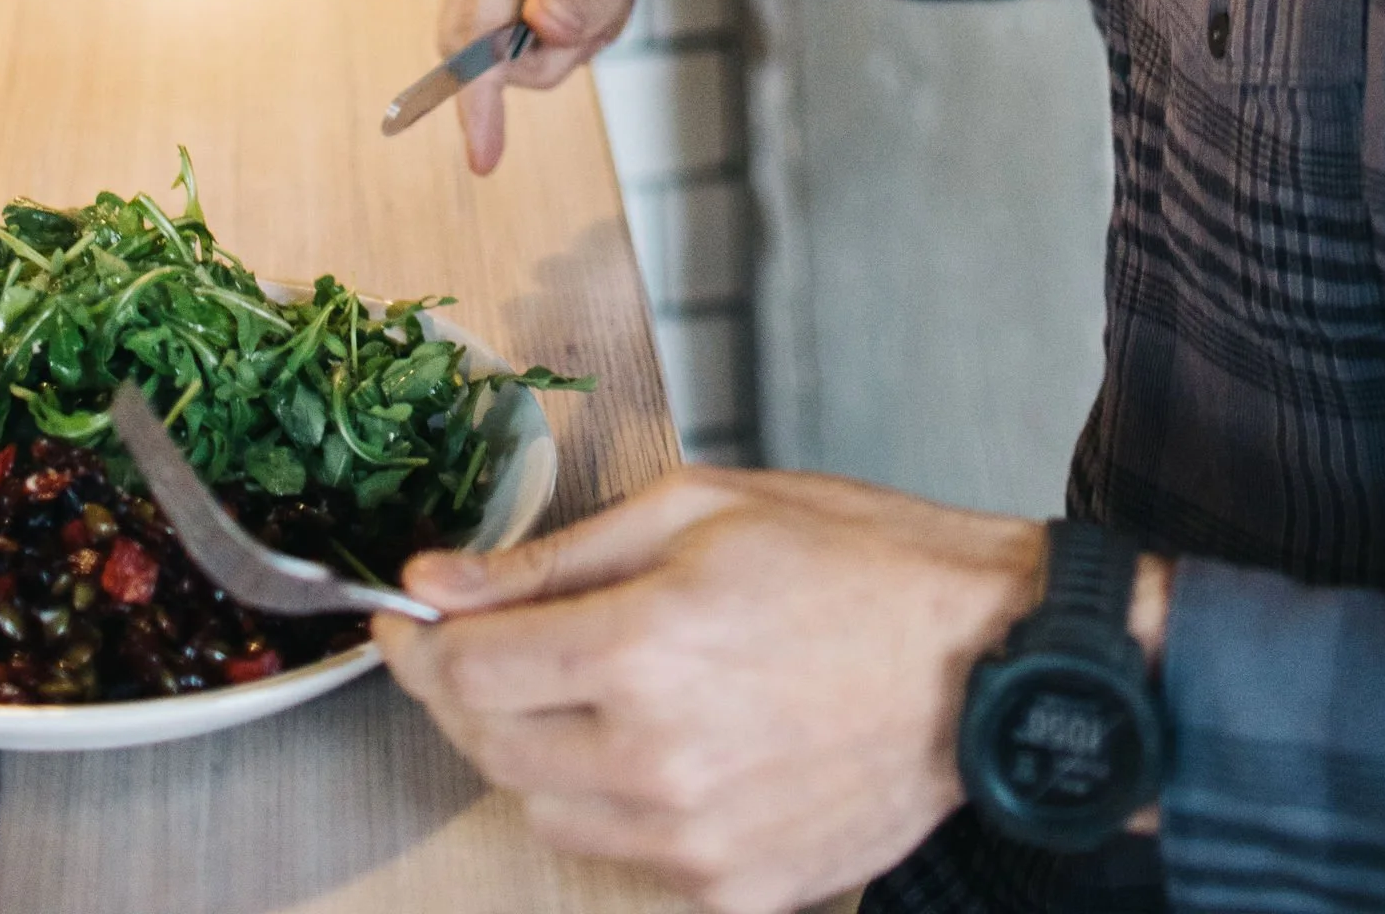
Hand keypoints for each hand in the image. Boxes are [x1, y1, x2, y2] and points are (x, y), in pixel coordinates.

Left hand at [376, 467, 1046, 913]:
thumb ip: (554, 556)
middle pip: (489, 746)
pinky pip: (622, 857)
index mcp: (645, 645)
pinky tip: (650, 744)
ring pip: (542, 810)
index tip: (403, 617)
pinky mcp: (732, 893)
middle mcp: (656, 760)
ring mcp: (694, 842)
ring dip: (529, 749)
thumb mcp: (700, 508)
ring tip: (575, 685)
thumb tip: (436, 583)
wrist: (981, 662)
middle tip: (473, 644)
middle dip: (459, 691)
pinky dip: (609, 804)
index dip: (419, 641)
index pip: (468, 669)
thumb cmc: (853, 561)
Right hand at [436, 0, 759, 169]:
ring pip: (516, 36)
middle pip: (484, 39)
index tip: (484, 158)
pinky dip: (579, 17)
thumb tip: (538, 36)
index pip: (474, 25)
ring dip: (573, 33)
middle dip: (547, 54)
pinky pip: (537, 16)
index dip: (475, 95)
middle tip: (613, 8)